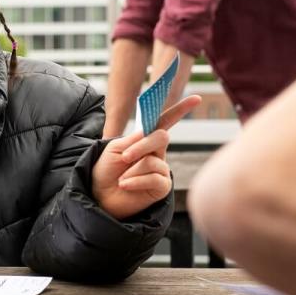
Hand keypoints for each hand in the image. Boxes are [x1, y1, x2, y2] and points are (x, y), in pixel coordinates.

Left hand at [92, 96, 200, 219]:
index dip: (180, 110)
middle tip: (124, 157)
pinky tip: (125, 185)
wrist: (99, 196)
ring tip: (121, 179)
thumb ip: (133, 139)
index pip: (164, 122)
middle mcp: (156, 153)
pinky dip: (136, 181)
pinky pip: (155, 178)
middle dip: (141, 146)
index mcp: (145, 140)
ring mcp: (160, 169)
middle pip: (161, 137)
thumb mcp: (115, 150)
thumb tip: (152, 132)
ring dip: (132, 169)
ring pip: (153, 160)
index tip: (196, 98)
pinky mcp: (161, 187)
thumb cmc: (106, 171)